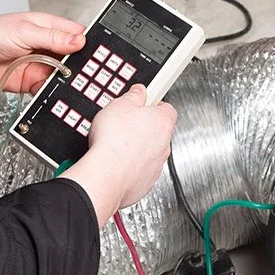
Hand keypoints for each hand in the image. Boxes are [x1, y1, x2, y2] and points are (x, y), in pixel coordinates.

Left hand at [0, 12, 85, 92]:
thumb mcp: (25, 31)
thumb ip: (53, 38)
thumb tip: (79, 41)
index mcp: (50, 29)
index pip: (78, 36)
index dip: (90, 45)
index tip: (99, 56)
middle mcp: (49, 48)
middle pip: (75, 59)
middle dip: (81, 67)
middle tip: (87, 75)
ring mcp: (42, 66)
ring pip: (64, 77)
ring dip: (67, 82)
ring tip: (71, 85)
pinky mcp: (33, 82)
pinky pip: (49, 90)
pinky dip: (53, 93)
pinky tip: (55, 93)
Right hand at [61, 85, 177, 226]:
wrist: (107, 174)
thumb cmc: (114, 141)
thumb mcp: (119, 105)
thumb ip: (133, 96)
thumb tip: (138, 92)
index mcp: (162, 121)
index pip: (167, 108)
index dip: (154, 105)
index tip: (143, 105)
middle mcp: (165, 144)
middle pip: (158, 131)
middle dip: (143, 128)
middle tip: (125, 125)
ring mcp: (157, 165)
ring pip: (150, 153)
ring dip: (138, 149)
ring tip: (117, 146)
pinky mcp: (146, 182)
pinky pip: (141, 171)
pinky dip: (131, 167)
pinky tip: (117, 162)